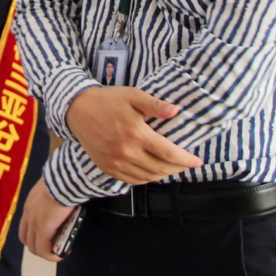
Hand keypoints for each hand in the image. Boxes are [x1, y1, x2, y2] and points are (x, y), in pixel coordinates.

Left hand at [19, 178, 75, 261]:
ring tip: (59, 252)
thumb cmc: (62, 182)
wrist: (63, 181)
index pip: (25, 226)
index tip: (49, 235)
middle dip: (39, 246)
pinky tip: (61, 255)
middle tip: (54, 246)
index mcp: (30, 204)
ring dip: (46, 253)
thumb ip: (53, 196)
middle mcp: (28, 215)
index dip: (34, 235)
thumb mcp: (53, 189)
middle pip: (27, 239)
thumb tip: (63, 198)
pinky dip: (51, 256)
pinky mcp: (43, 230)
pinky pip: (44, 250)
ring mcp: (34, 223)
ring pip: (34, 247)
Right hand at [66, 87, 201, 183]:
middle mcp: (126, 152)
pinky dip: (147, 179)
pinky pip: (132, 180)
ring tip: (173, 168)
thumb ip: (155, 105)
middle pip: (161, 168)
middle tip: (188, 164)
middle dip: (179, 168)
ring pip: (148, 177)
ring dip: (164, 175)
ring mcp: (116, 162)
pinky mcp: (107, 168)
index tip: (198, 160)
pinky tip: (153, 172)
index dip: (186, 159)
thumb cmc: (108, 100)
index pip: (168, 153)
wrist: (77, 109)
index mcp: (136, 133)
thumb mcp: (133, 95)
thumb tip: (175, 111)